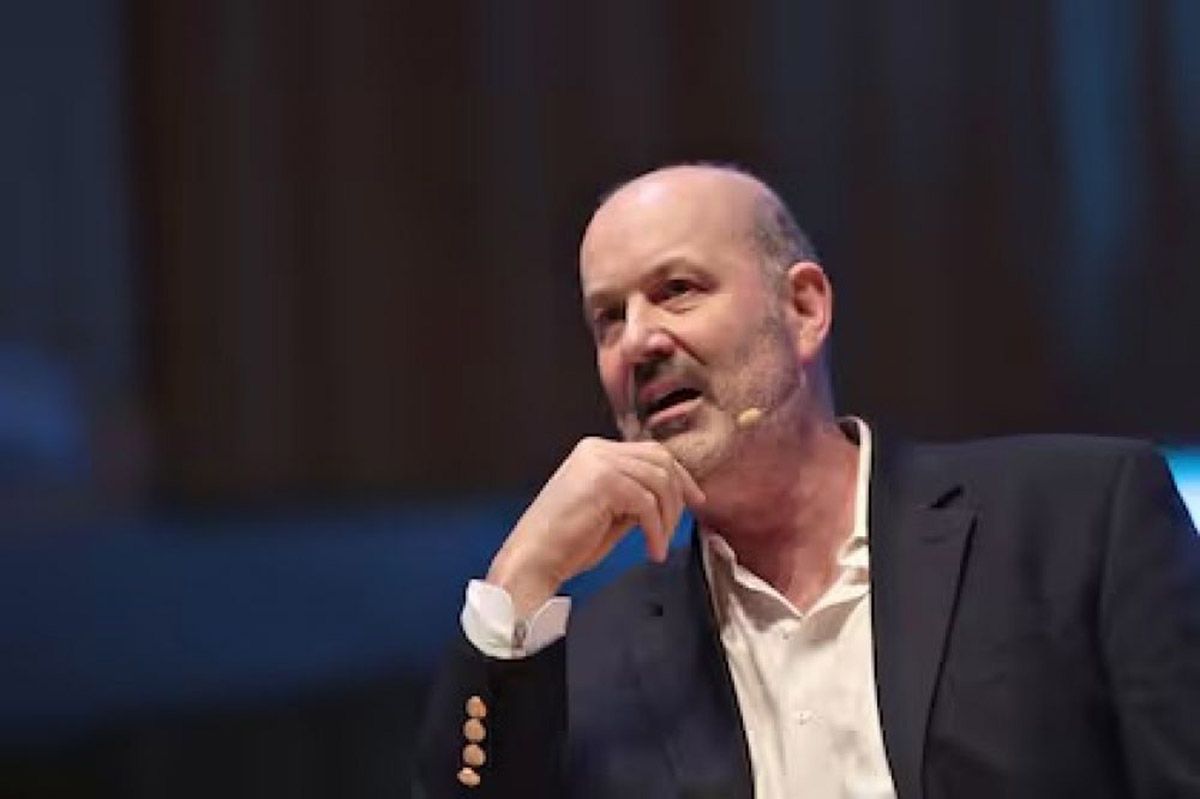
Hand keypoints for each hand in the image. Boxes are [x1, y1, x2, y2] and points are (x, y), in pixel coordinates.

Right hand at [486, 438, 705, 617]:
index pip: (651, 452)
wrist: (533, 560)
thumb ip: (637, 496)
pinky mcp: (602, 482)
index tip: (694, 499)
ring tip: (659, 543)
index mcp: (596, 452)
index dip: (680, 476)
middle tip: (679, 524)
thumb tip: (671, 496)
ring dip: (667, 517)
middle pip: (661, 459)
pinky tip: (652, 549)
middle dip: (679, 493)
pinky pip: (647, 502)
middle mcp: (597, 450)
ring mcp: (598, 462)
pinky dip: (656, 530)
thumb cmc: (565, 544)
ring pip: (659, 480)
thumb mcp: (611, 512)